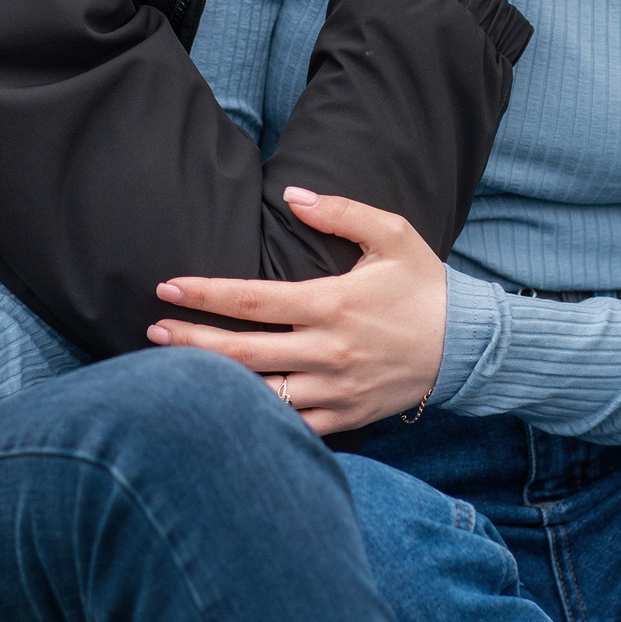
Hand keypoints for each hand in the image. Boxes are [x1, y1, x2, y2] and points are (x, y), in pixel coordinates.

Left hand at [144, 187, 446, 435]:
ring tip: (172, 373)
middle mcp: (326, 351)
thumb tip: (292, 194)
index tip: (166, 287)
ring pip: (258, 394)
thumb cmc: (424, 286)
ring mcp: (334, 390)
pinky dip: (255, 421)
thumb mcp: (392, 235)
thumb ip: (340, 212)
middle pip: (241, 352)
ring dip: (212, 383)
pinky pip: (290, 426)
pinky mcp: (345, 417)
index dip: (203, 294)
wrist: (468, 345)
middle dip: (189, 340)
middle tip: (152, 331)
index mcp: (331, 304)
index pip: (251, 299)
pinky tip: (224, 409)